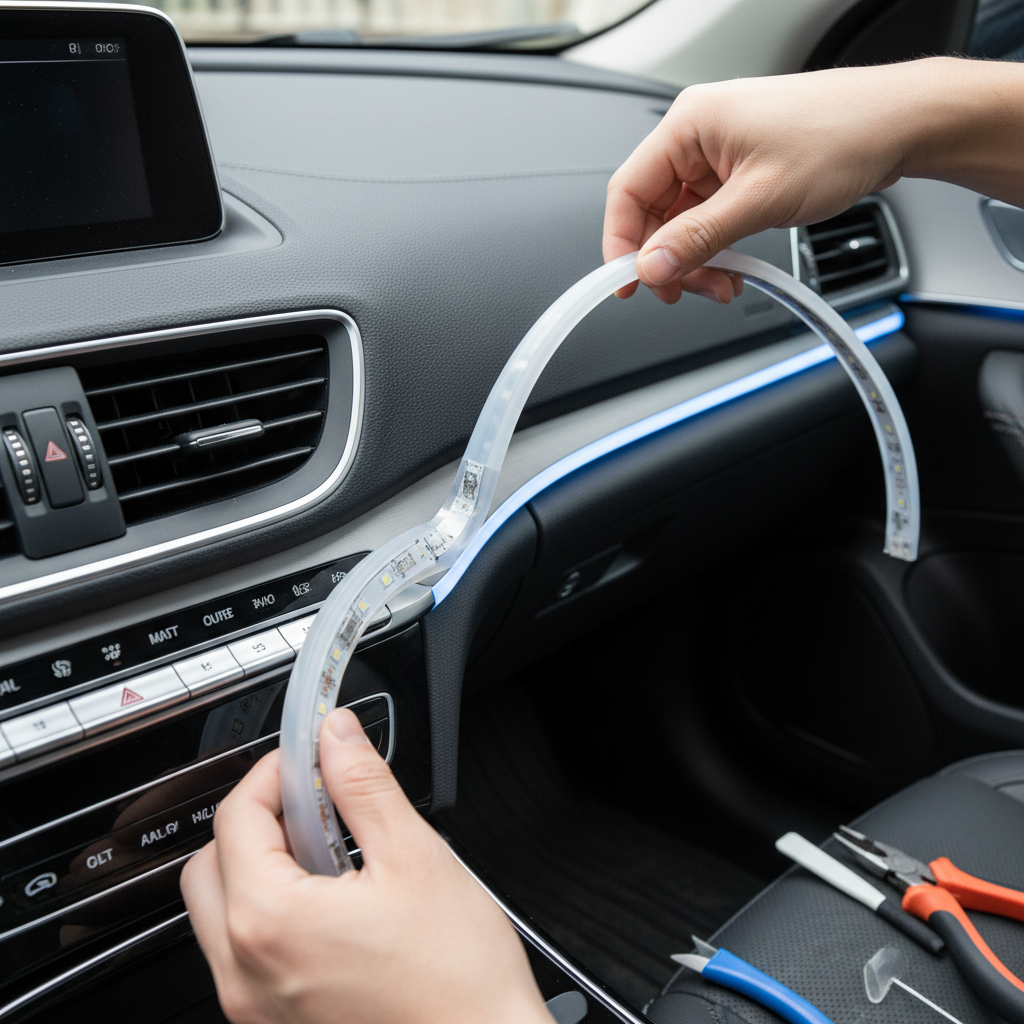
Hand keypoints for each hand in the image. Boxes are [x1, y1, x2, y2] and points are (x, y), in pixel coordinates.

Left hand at [181, 708, 551, 1023]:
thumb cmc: (459, 979)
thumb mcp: (414, 857)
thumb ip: (363, 786)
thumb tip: (336, 737)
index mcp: (272, 924)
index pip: (235, 817)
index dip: (274, 772)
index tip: (311, 757)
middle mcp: (246, 974)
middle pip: (210, 865)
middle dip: (256, 819)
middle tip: (316, 802)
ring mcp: (256, 1008)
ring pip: (221, 912)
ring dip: (260, 867)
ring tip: (332, 854)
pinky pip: (245, 953)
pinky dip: (272, 913)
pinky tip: (334, 901)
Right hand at [604, 57, 1023, 304]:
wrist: (900, 125)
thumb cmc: (842, 135)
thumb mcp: (760, 199)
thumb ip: (698, 238)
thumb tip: (651, 267)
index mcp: (690, 124)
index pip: (628, 191)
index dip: (620, 244)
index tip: (626, 284)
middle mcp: (699, 136)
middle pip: (654, 211)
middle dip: (668, 259)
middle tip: (686, 292)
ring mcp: (720, 155)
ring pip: (682, 221)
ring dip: (696, 260)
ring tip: (723, 284)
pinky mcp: (740, 172)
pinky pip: (710, 218)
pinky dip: (717, 249)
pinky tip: (734, 269)